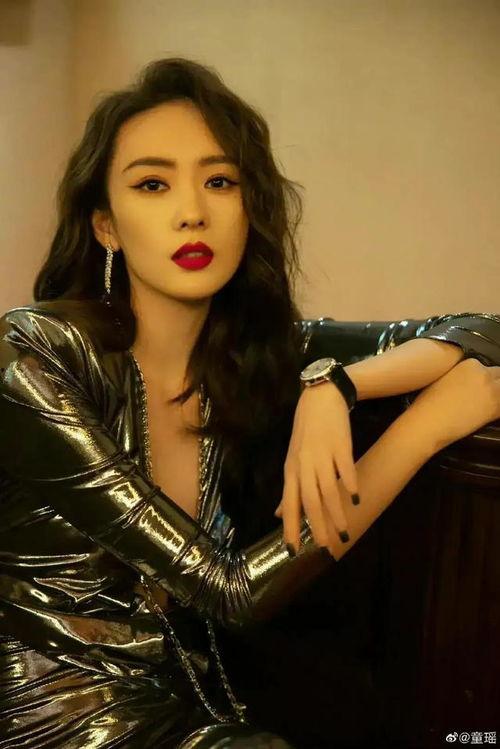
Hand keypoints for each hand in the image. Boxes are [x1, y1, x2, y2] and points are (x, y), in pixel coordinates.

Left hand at [275, 381, 359, 553]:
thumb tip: (278, 514)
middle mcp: (304, 465)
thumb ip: (289, 489)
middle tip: (325, 547)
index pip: (289, 504)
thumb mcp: (292, 461)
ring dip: (336, 512)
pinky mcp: (339, 444)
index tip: (292, 551)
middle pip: (308, 501)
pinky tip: (356, 498)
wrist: (320, 399)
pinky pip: (344, 467)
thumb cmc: (306, 433)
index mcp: (292, 471)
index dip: (290, 527)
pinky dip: (349, 483)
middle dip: (316, 526)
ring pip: (327, 489)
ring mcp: (322, 455)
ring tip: (344, 532)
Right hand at [409, 358, 499, 451]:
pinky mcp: (495, 408)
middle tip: (484, 398)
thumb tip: (465, 383)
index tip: (479, 388)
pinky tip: (489, 415)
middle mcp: (484, 374)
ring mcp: (492, 390)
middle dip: (495, 385)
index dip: (484, 380)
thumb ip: (459, 376)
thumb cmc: (428, 403)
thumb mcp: (442, 379)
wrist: (429, 421)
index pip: (488, 368)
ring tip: (484, 406)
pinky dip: (498, 411)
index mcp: (470, 364)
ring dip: (497, 397)